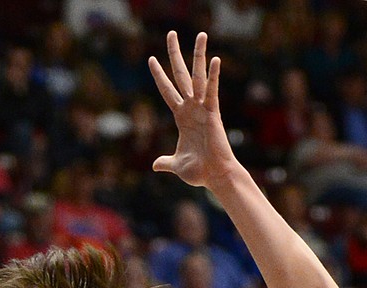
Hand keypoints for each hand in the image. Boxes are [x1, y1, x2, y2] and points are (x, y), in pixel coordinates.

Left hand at [149, 31, 237, 192]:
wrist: (215, 176)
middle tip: (171, 33)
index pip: (167, 91)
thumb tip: (156, 165)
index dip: (159, 76)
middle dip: (175, 54)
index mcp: (182, 117)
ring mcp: (202, 108)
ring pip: (198, 76)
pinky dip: (213, 76)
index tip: (151, 59)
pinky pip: (212, 91)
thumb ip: (166, 162)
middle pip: (181, 74)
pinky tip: (214, 59)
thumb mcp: (177, 164)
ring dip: (199, 54)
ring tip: (201, 34)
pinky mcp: (213, 113)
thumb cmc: (199, 172)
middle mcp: (191, 107)